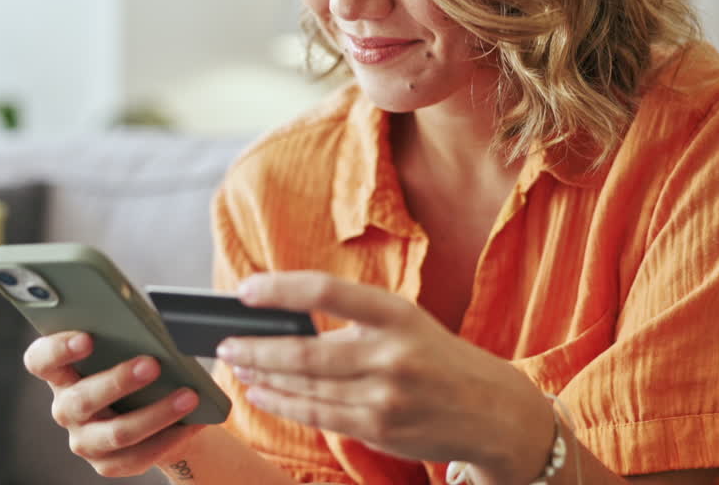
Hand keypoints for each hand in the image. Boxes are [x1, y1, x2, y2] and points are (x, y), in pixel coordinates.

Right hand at [23, 331, 204, 478]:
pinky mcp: (107, 464)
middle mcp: (66, 408)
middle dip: (119, 381)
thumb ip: (128, 337)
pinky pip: (137, 456)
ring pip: (116, 433)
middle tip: (153, 364)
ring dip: (156, 414)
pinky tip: (194, 422)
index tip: (87, 337)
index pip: (40, 360)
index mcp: (61, 373)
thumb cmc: (135, 362)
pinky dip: (170, 437)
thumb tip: (157, 332)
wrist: (150, 406)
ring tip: (189, 396)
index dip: (58, 349)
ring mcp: (84, 440)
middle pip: (82, 399)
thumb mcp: (127, 347)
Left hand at [214, 272, 552, 480]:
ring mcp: (384, 396)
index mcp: (396, 313)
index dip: (280, 289)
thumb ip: (354, 324)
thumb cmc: (439, 359)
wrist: (493, 411)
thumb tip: (285, 324)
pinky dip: (282, 404)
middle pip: (304, 351)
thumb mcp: (406, 324)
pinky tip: (261, 394)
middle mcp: (390, 353)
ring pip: (305, 387)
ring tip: (236, 366)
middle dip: (256, 348)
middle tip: (225, 342)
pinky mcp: (379, 428)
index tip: (246, 289)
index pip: (326, 292)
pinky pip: (318, 415)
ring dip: (262, 377)